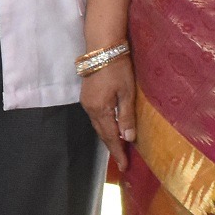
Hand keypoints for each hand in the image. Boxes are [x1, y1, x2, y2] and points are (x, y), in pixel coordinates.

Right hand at [79, 57, 135, 174]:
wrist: (102, 48)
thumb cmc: (118, 69)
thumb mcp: (127, 93)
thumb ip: (126, 116)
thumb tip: (128, 138)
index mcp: (99, 110)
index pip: (110, 137)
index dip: (118, 152)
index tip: (125, 166)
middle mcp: (89, 109)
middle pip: (101, 133)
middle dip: (112, 147)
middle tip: (123, 160)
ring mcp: (86, 102)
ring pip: (98, 125)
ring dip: (108, 137)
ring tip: (119, 147)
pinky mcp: (87, 96)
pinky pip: (96, 117)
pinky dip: (104, 126)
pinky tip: (112, 128)